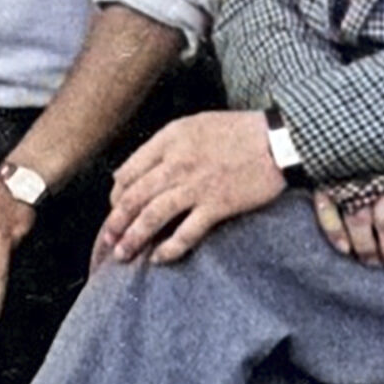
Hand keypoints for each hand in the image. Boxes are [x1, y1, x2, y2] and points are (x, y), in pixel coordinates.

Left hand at [95, 112, 286, 269]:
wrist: (277, 139)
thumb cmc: (237, 130)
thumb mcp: (193, 125)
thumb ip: (161, 145)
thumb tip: (125, 172)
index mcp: (169, 139)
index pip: (128, 172)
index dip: (116, 196)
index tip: (114, 211)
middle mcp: (177, 162)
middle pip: (134, 196)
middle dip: (115, 222)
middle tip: (106, 241)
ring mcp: (196, 185)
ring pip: (153, 215)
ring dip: (134, 237)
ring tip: (123, 254)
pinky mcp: (218, 205)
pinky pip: (186, 232)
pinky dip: (170, 248)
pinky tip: (159, 259)